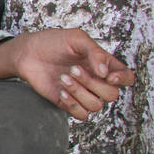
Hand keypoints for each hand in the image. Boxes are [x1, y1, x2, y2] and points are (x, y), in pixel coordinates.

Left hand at [0, 28, 133, 120]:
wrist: (27, 53)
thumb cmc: (53, 42)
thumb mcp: (77, 39)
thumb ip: (95, 53)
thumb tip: (106, 73)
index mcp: (103, 64)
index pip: (126, 77)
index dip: (122, 79)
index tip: (108, 76)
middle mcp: (96, 81)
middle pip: (112, 94)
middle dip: (92, 83)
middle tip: (73, 69)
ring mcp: (82, 93)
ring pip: (97, 106)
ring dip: (80, 93)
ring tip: (63, 78)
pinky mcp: (68, 103)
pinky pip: (82, 115)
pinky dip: (73, 105)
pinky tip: (61, 91)